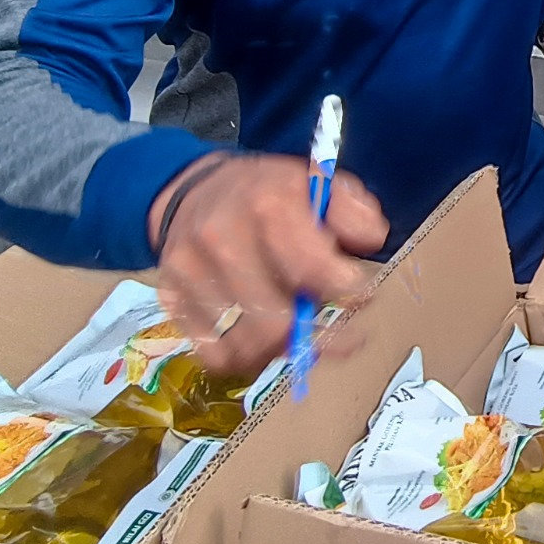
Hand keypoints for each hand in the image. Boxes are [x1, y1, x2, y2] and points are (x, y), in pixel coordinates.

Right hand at [151, 154, 387, 374]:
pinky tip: (267, 345)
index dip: (346, 291)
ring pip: (246, 345)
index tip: (363, 295)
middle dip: (318, 334)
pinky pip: (214, 356)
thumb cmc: (266, 193)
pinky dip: (248, 360)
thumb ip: (352, 210)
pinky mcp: (172, 301)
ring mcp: (190, 274)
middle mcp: (220, 239)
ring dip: (284, 351)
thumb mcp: (316, 182)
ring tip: (305, 337)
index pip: (309, 267)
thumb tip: (371, 242)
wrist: (193, 190)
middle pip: (275, 320)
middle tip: (340, 332)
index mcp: (265, 203)